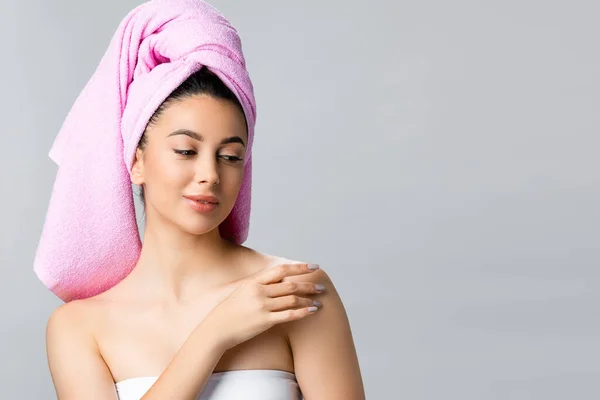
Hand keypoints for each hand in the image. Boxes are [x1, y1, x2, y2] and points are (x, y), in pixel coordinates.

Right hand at [202, 263, 324, 350]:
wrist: (216, 329)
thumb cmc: (229, 311)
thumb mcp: (242, 291)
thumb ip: (259, 285)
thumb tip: (276, 279)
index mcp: (254, 282)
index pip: (282, 270)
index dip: (300, 267)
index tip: (314, 266)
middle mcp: (259, 292)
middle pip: (290, 285)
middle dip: (309, 285)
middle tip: (322, 287)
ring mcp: (262, 306)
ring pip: (292, 299)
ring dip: (308, 300)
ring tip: (319, 302)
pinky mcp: (265, 321)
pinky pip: (289, 315)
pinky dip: (303, 312)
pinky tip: (312, 311)